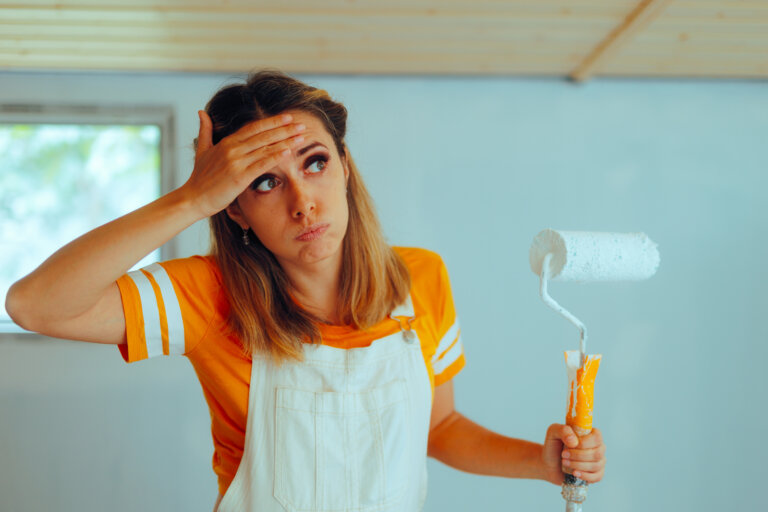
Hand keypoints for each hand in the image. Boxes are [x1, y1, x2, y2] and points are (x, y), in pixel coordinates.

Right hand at [182, 110, 306, 217]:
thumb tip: (202, 112)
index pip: (254, 128)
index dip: (272, 122)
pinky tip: (287, 152)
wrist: (193, 199)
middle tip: (302, 125)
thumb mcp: (201, 150)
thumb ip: (205, 131)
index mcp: (226, 142)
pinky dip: (274, 157)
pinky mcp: (239, 177)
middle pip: (263, 135)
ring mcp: (235, 162)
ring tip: (302, 137)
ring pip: (265, 148)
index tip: (288, 118)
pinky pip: (260, 164)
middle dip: (285, 129)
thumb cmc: (199, 177)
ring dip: (285, 141)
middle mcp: (232, 149)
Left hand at [541, 424, 605, 484]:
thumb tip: (574, 441)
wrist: (549, 463)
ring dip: (578, 465)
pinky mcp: (596, 474)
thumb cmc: (553, 445)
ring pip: (596, 465)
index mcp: (591, 434)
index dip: (584, 443)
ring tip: (564, 462)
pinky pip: (597, 477)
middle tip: (563, 455)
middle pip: (597, 453)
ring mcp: (599, 461)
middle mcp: (598, 447)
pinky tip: (574, 473)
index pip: (597, 437)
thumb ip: (563, 430)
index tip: (569, 446)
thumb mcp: (553, 432)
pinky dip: (584, 475)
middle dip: (578, 455)